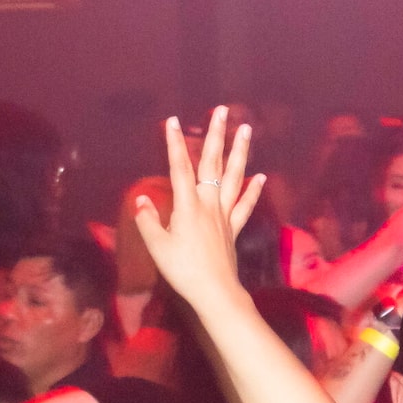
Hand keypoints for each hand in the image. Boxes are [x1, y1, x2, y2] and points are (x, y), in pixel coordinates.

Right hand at [131, 109, 268, 312]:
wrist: (214, 291)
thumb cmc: (183, 270)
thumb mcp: (157, 246)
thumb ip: (148, 221)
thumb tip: (141, 200)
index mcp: (187, 206)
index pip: (180, 168)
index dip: (175, 144)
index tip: (173, 121)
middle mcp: (208, 204)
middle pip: (212, 164)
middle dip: (216, 135)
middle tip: (222, 110)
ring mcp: (224, 215)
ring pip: (233, 177)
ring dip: (239, 152)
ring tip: (246, 129)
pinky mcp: (233, 229)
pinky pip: (245, 205)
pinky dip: (253, 190)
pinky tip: (260, 175)